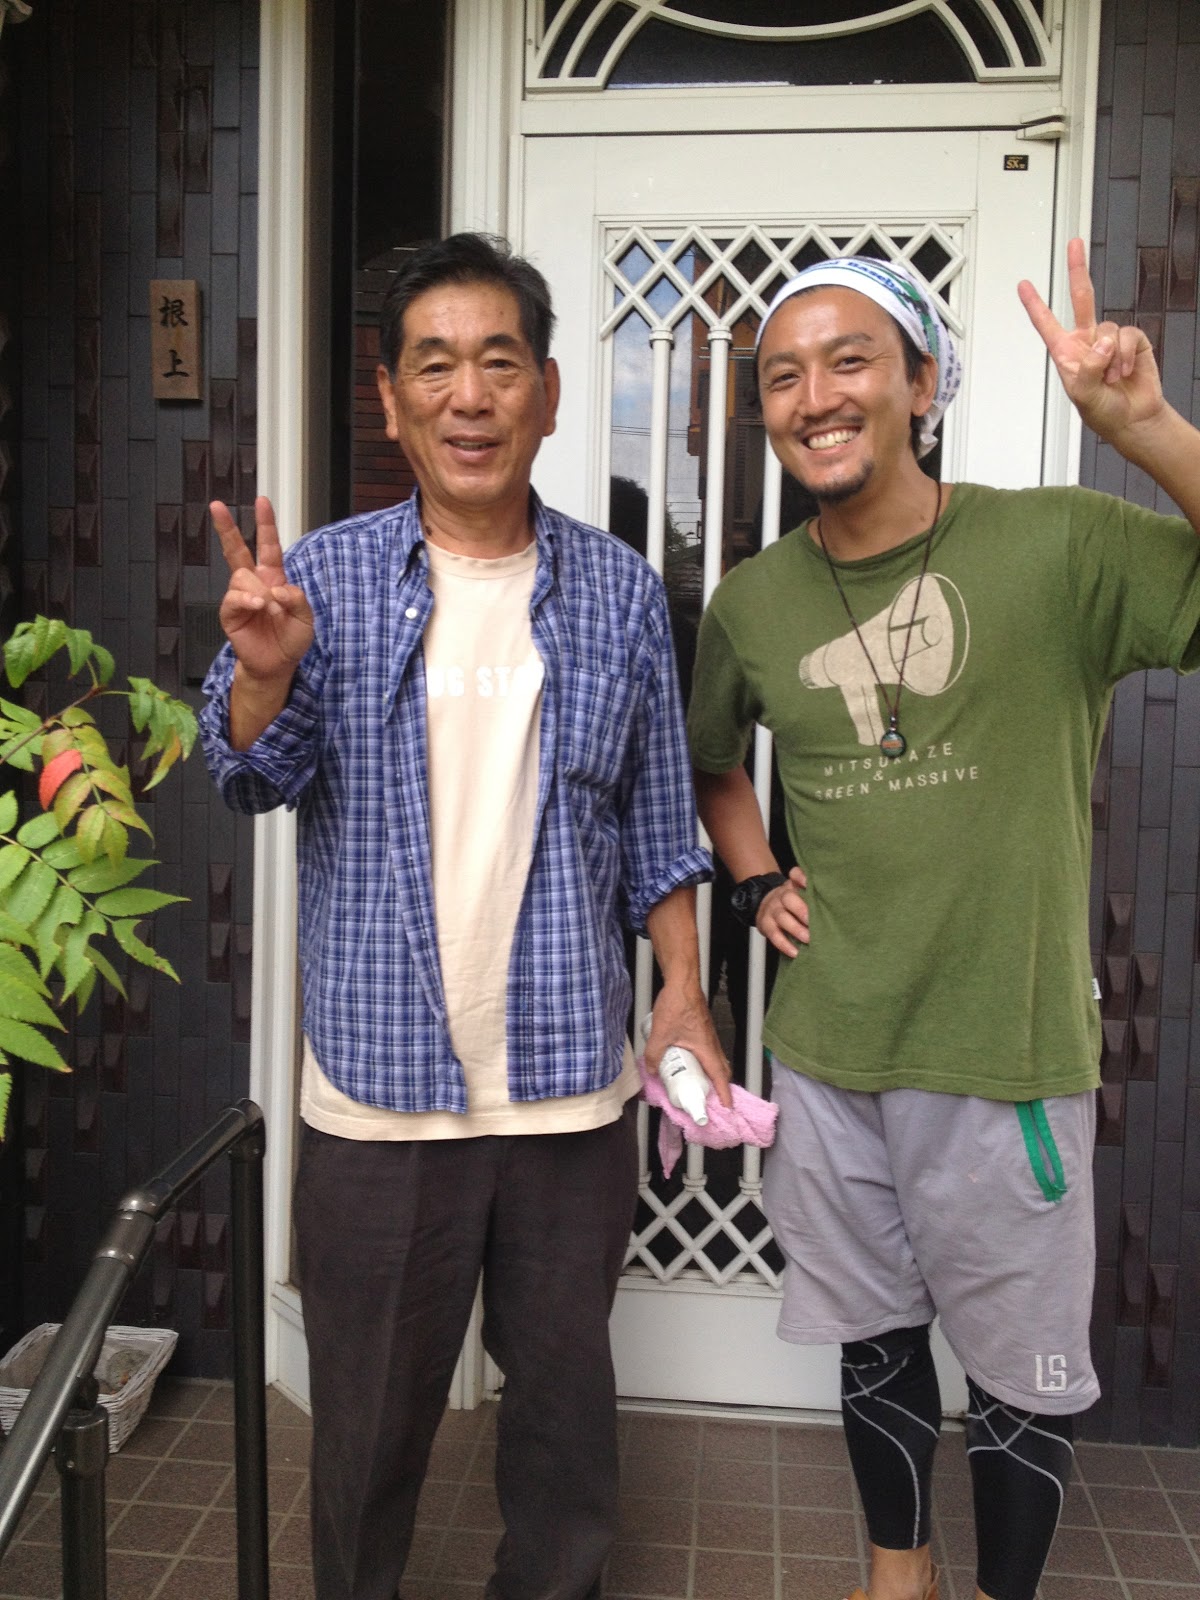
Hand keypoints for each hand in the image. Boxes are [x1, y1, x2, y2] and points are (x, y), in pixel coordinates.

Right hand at [212, 496, 314, 682]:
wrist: (278, 665)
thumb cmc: (291, 639)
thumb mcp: (306, 617)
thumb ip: (297, 598)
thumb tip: (276, 587)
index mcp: (273, 578)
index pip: (268, 545)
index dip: (265, 523)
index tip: (262, 501)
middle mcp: (254, 583)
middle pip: (236, 549)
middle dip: (226, 527)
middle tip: (217, 505)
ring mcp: (240, 597)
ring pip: (241, 576)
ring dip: (258, 590)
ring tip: (269, 608)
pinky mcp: (230, 613)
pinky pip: (233, 598)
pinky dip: (246, 600)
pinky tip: (257, 606)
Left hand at [643, 983, 732, 1109]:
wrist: (682, 981)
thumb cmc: (676, 1005)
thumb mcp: (660, 1034)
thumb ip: (653, 1055)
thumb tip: (650, 1071)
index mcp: (706, 1048)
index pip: (720, 1077)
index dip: (724, 1094)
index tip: (728, 1108)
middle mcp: (712, 1043)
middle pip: (721, 1070)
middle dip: (718, 1087)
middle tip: (710, 1099)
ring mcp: (709, 1035)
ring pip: (715, 1060)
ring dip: (710, 1074)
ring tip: (698, 1084)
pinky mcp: (703, 1029)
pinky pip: (708, 1051)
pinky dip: (704, 1061)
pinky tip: (688, 1061)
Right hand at [757, 866, 808, 956]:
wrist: (766, 906)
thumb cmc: (793, 903)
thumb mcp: (801, 893)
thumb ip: (815, 896)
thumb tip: (840, 905)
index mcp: (793, 885)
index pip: (795, 874)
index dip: (802, 878)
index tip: (810, 884)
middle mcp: (782, 896)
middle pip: (788, 898)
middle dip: (801, 910)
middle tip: (813, 921)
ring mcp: (772, 910)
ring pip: (782, 917)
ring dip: (796, 929)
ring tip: (808, 939)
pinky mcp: (765, 925)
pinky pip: (774, 935)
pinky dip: (784, 944)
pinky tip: (795, 952)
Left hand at [1018, 237, 1163, 446]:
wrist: (1132, 419)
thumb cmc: (1102, 411)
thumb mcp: (1082, 395)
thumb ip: (1086, 368)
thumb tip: (1101, 342)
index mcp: (1066, 353)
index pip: (1046, 324)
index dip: (1035, 305)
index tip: (1023, 285)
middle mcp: (1087, 341)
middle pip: (1082, 299)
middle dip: (1078, 270)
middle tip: (1074, 243)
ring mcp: (1109, 339)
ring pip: (1108, 327)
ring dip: (1110, 357)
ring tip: (1111, 377)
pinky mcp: (1132, 341)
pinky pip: (1127, 335)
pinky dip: (1125, 355)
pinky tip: (1125, 371)